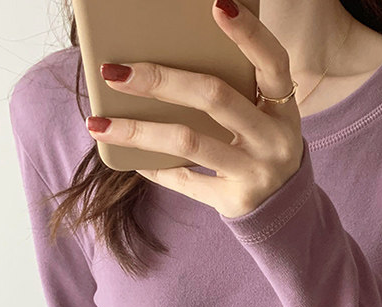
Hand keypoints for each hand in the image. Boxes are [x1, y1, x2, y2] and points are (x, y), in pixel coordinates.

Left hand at [86, 0, 303, 218]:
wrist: (283, 211)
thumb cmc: (261, 148)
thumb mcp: (262, 118)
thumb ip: (234, 90)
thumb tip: (160, 59)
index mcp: (282, 109)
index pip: (273, 63)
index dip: (250, 34)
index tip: (218, 5)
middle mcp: (273, 140)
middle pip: (214, 96)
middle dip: (160, 79)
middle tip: (114, 72)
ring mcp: (255, 172)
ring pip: (189, 142)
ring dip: (138, 131)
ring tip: (99, 123)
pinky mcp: (234, 200)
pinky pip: (185, 180)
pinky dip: (154, 168)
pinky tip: (130, 159)